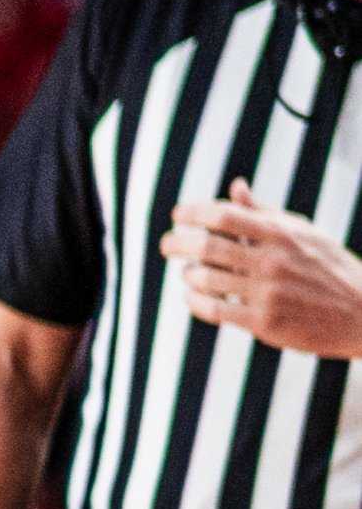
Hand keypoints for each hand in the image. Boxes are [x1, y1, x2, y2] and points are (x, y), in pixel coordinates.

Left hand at [163, 178, 361, 357]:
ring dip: (188, 274)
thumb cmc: (328, 268)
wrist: (361, 312)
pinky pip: (213, 310)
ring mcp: (267, 292)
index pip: (224, 214)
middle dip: (177, 243)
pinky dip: (195, 301)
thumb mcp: (302, 233)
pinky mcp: (263, 322)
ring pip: (205, 279)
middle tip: (166, 244)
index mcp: (281, 233)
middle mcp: (272, 260)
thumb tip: (235, 186)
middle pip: (206, 246)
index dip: (193, 212)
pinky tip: (192, 297)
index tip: (178, 215)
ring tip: (188, 272)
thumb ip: (263, 213)